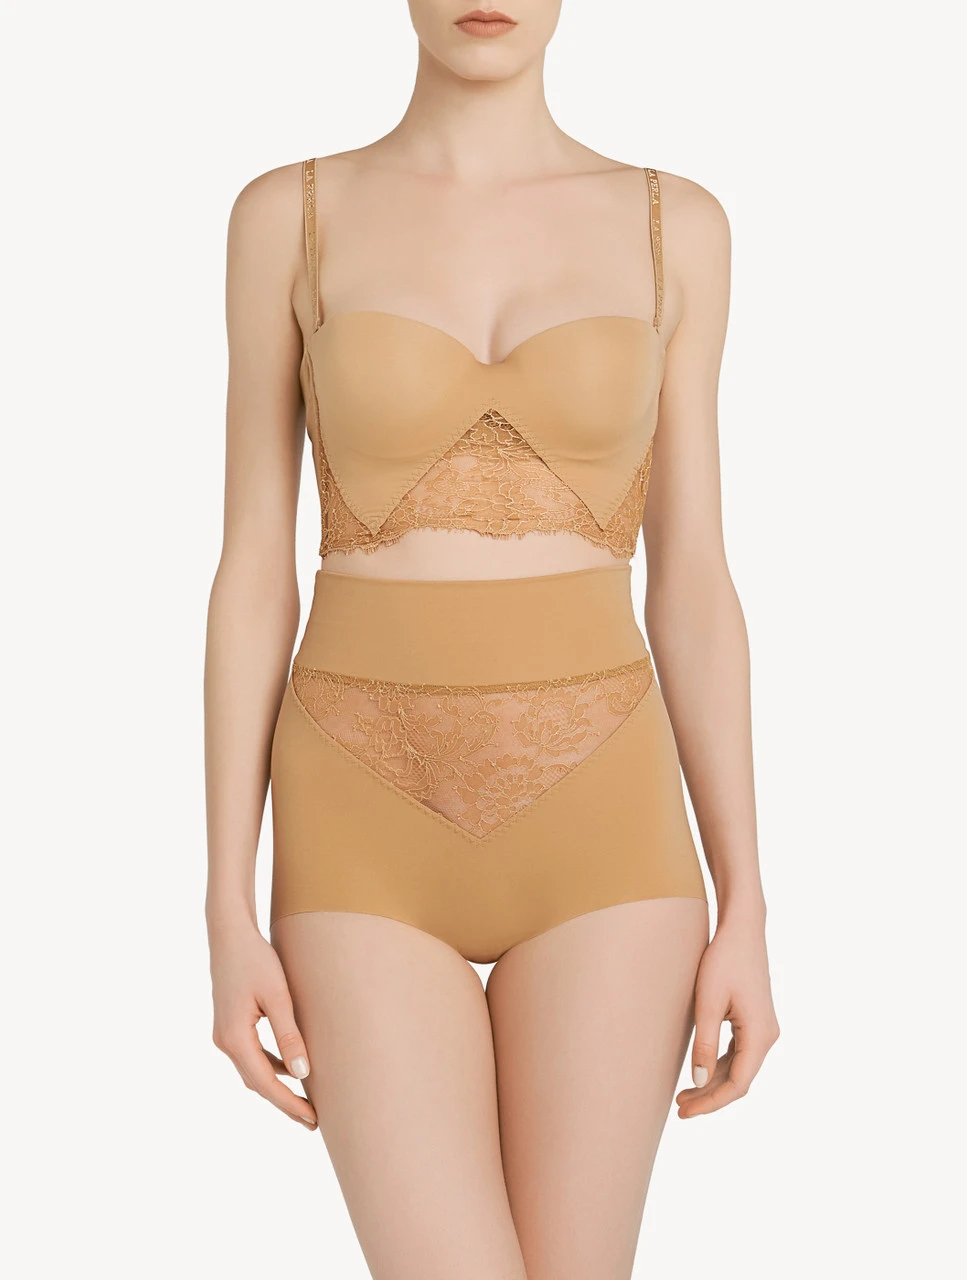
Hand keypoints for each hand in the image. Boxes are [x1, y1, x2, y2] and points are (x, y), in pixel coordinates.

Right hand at [210, 919, 316, 1129]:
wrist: (230, 934)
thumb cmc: (256, 959)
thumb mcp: (278, 996)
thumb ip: (289, 1035)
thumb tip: (302, 1075)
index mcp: (234, 1038)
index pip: (265, 1083)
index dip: (289, 1104)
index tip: (312, 1119)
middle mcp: (225, 1041)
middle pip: (257, 1083)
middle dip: (284, 1102)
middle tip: (313, 1121)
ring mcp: (224, 1035)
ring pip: (253, 1071)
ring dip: (277, 1087)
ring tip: (305, 1101)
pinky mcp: (229, 1026)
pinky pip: (251, 1056)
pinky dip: (270, 1067)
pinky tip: (290, 1068)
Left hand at [676, 918, 778, 1117]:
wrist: (742, 929)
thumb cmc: (723, 960)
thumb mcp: (708, 1003)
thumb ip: (704, 1044)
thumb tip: (698, 1082)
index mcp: (760, 1035)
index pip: (737, 1084)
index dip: (711, 1102)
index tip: (685, 1111)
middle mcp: (767, 1036)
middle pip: (738, 1079)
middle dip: (709, 1095)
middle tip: (679, 1108)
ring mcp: (763, 1028)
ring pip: (737, 1067)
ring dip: (712, 1081)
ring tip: (683, 1093)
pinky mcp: (754, 1020)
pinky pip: (738, 1052)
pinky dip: (718, 1064)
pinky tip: (699, 1070)